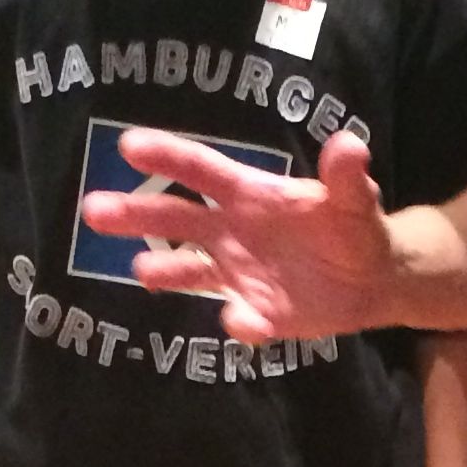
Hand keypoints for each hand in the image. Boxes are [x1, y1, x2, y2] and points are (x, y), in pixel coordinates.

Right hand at [80, 129, 396, 340]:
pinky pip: (241, 318)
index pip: (201, 171)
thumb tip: (349, 145)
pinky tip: (239, 322)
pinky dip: (241, 321)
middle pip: (176, 219)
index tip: (129, 147)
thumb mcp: (356, 199)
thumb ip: (346, 177)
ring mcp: (239, 273)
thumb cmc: (355, 225)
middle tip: (93, 210)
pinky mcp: (256, 311)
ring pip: (190, 271)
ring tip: (139, 272)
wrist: (373, 278)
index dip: (167, 157)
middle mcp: (232, 231)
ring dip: (164, 272)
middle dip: (136, 213)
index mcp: (249, 195)